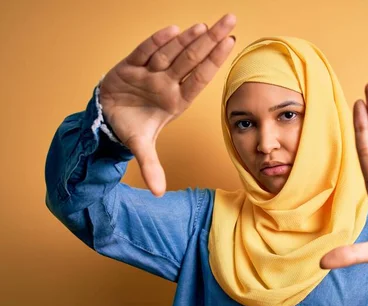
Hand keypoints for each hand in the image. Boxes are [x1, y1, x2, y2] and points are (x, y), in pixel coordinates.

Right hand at [99, 13, 236, 195]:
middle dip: (211, 40)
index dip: (214, 62)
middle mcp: (166, 83)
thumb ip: (151, 167)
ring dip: (188, 40)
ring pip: (171, 53)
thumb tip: (159, 193)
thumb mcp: (142, 148)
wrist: (106, 117)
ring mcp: (149, 73)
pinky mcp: (129, 67)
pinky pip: (144, 52)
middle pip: (192, 59)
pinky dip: (156, 43)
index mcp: (175, 100)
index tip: (231, 45)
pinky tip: (173, 31)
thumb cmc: (131, 126)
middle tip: (230, 20)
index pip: (199, 78)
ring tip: (205, 26)